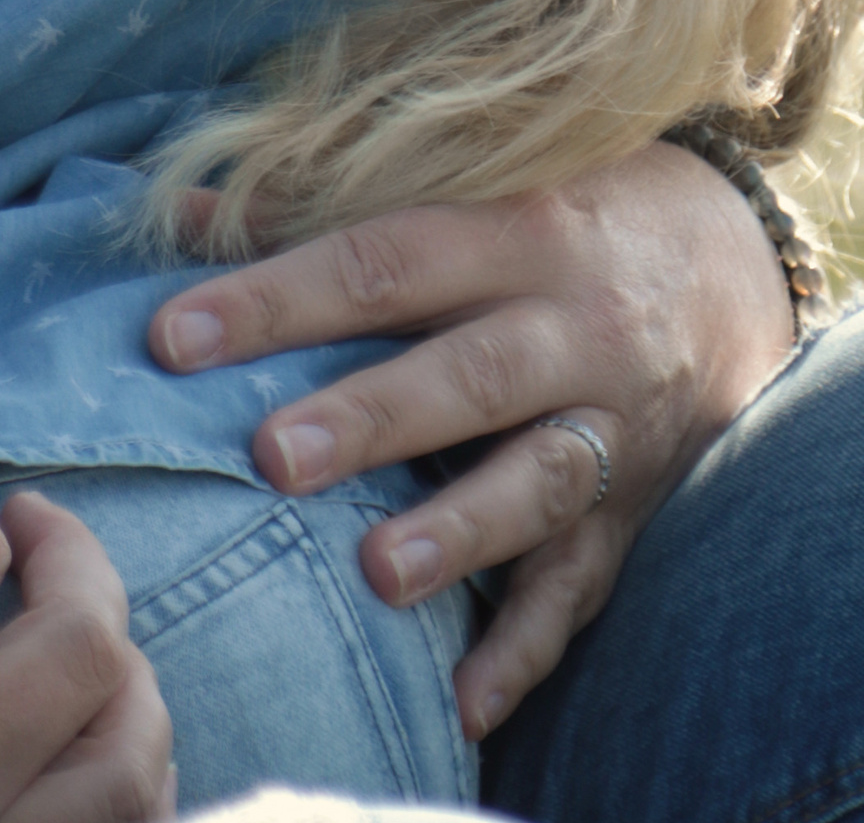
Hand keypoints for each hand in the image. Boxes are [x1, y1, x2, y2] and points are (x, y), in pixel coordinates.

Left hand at [146, 146, 791, 739]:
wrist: (720, 263)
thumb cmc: (539, 215)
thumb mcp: (451, 187)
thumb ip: (313, 204)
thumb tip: (184, 214)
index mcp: (509, 231)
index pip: (377, 262)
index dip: (275, 299)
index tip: (172, 339)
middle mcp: (570, 327)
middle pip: (468, 374)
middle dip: (369, 418)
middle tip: (270, 457)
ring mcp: (613, 425)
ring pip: (538, 481)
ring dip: (458, 532)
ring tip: (376, 575)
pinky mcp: (637, 511)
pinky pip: (584, 587)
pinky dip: (525, 648)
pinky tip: (465, 703)